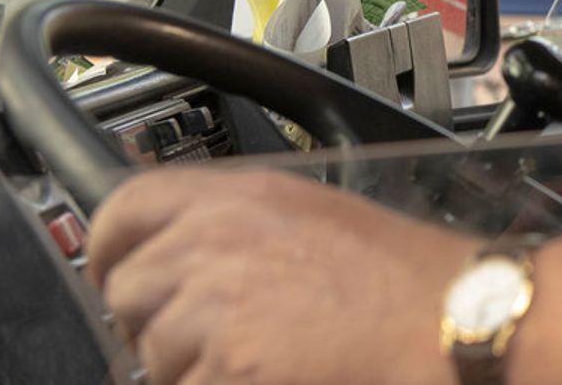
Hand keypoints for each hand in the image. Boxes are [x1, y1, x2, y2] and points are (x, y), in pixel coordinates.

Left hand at [88, 168, 476, 383]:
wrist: (450, 320)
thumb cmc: (400, 275)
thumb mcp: (311, 213)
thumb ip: (236, 223)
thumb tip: (175, 255)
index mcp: (237, 194)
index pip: (125, 208)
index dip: (111, 248)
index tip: (116, 272)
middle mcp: (215, 240)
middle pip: (128, 291)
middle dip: (156, 320)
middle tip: (209, 335)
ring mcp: (214, 306)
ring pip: (151, 353)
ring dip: (189, 365)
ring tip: (260, 357)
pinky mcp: (226, 365)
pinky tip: (270, 376)